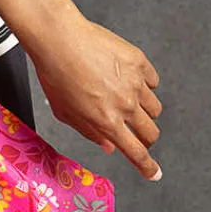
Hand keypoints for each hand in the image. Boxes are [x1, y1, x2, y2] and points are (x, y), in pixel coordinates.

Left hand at [26, 9, 163, 181]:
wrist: (59, 39)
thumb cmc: (56, 74)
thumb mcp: (66, 113)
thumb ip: (89, 132)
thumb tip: (108, 145)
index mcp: (106, 121)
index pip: (135, 153)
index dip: (147, 167)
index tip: (154, 173)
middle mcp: (125, 105)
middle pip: (151, 133)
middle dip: (145, 139)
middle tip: (135, 132)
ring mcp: (135, 83)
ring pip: (154, 108)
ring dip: (143, 111)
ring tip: (123, 100)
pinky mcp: (139, 62)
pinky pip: (152, 81)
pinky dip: (144, 84)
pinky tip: (126, 79)